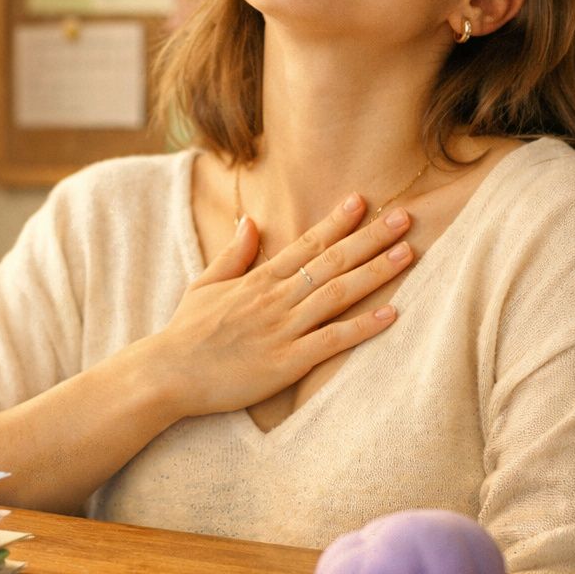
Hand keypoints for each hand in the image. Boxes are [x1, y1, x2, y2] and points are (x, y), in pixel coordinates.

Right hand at [141, 194, 413, 419]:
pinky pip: (332, 341)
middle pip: (332, 262)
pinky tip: (391, 314)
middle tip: (405, 218)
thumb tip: (249, 221)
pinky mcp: (286, 362)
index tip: (364, 200)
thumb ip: (233, 254)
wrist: (167, 373)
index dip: (337, 222)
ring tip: (407, 253)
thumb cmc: (186, 333)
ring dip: (375, 273)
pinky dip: (362, 327)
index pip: (306, 244)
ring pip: (337, 294)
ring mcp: (283, 329)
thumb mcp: (205, 284)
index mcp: (259, 280)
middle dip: (371, 238)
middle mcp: (275, 298)